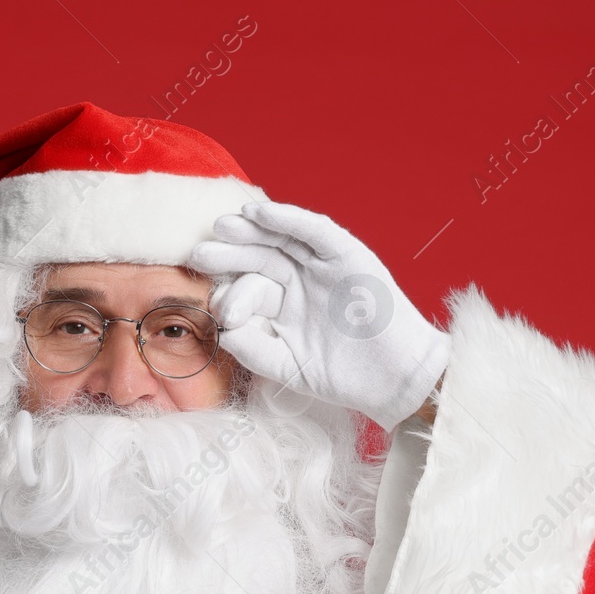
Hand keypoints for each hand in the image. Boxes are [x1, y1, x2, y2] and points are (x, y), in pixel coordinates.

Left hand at [187, 201, 450, 429]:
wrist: (395, 380)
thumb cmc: (345, 377)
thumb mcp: (288, 367)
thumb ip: (254, 349)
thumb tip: (223, 331)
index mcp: (285, 308)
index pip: (249, 290)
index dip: (230, 295)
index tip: (214, 306)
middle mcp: (301, 282)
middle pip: (258, 260)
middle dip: (229, 255)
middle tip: (198, 254)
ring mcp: (324, 267)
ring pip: (281, 241)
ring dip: (251, 230)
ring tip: (223, 226)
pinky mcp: (348, 256)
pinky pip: (315, 231)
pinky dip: (288, 220)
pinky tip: (259, 213)